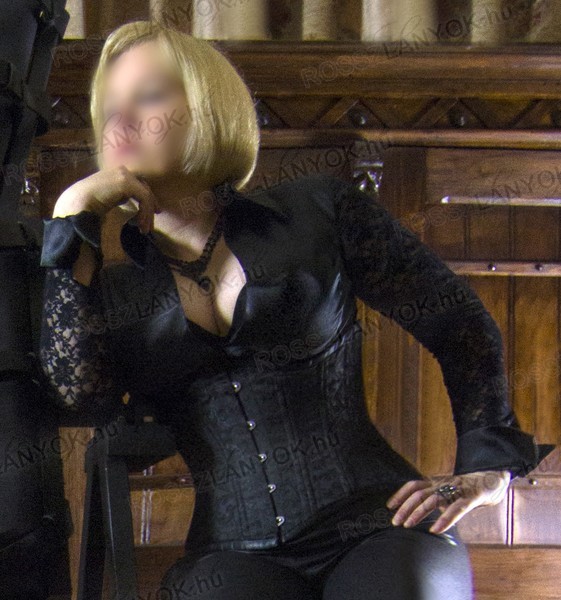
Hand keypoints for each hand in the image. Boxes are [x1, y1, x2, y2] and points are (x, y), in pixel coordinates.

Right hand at [53, 165, 160, 233]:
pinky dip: (145, 212)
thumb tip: (133, 207)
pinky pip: (144, 197)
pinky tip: (141, 224)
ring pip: (146, 194)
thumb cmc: (86, 206)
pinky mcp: (127, 182)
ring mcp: (124, 175)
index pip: (137, 184)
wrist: (76, 204)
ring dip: (147, 213)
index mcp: (115, 174)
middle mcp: (121, 171)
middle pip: (144, 187)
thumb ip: (118, 198)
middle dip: (150, 205)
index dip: (145, 198)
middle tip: (151, 222)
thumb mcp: (106, 200)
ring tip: (145, 230)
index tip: (151, 213)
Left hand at [385, 469, 510, 533]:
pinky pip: (456, 509)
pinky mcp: (470, 497)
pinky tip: (436, 530)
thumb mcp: (446, 492)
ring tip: (408, 525)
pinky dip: (445, 520)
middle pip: (419, 493)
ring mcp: (456, 490)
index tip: (389, 506)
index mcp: (436, 482)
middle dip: (405, 507)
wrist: (492, 480)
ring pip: (433, 500)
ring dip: (418, 513)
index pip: (413, 485)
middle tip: (395, 521)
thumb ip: (434, 500)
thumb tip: (417, 514)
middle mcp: (443, 484)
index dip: (400, 494)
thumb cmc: (466, 490)